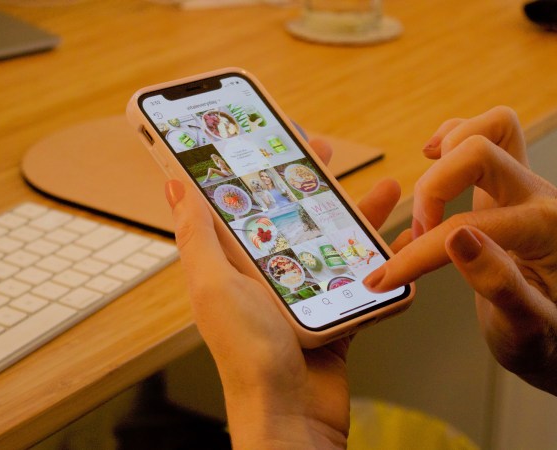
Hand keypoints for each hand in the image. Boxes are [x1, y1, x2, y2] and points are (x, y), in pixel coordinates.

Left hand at [165, 138, 401, 448]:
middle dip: (305, 180)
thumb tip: (173, 186)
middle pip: (287, 214)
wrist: (293, 416)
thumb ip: (198, 237)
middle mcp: (263, 274)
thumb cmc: (249, 355)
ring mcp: (299, 292)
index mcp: (230, 263)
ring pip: (328, 241)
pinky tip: (395, 239)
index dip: (249, 167)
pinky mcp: (330, 311)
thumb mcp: (215, 286)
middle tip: (322, 150)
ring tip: (384, 188)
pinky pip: (356, 275)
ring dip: (354, 214)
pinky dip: (376, 257)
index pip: (238, 202)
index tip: (265, 135)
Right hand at [364, 106, 556, 394]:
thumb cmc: (550, 338)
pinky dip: (451, 139)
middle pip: (481, 148)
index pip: (466, 225)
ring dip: (445, 154)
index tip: (388, 277)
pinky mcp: (508, 188)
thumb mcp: (528, 330)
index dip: (418, 254)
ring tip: (425, 199)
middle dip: (432, 187)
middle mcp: (539, 198)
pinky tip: (431, 158)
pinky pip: (488, 136)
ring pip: (492, 127)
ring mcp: (524, 188)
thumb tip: (457, 238)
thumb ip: (500, 284)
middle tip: (418, 232)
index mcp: (546, 233)